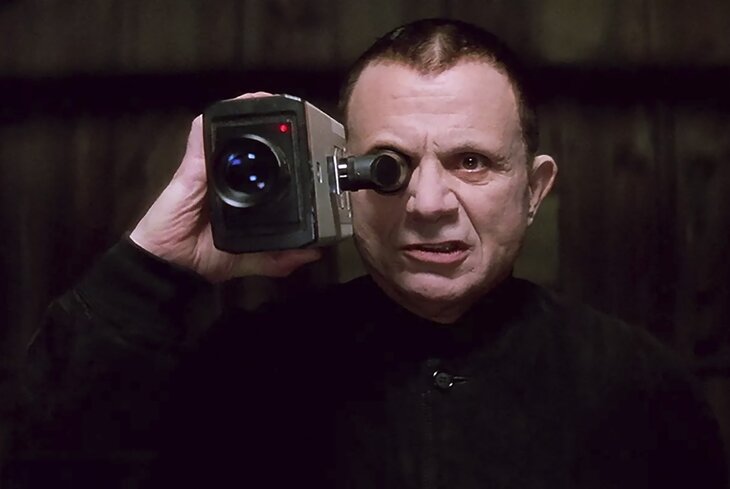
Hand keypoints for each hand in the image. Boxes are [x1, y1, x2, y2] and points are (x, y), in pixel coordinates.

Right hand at [129, 92, 321, 282]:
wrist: (170, 265)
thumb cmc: (202, 257)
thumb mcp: (250, 259)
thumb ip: (279, 258)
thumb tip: (311, 252)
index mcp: (237, 192)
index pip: (258, 163)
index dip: (277, 148)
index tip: (302, 139)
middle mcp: (222, 175)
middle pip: (241, 140)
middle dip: (265, 123)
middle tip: (289, 113)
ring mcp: (206, 168)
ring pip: (223, 131)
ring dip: (243, 112)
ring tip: (266, 99)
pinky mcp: (190, 167)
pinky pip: (200, 136)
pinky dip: (214, 120)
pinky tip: (232, 108)